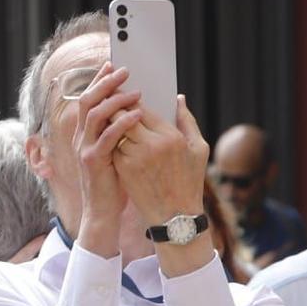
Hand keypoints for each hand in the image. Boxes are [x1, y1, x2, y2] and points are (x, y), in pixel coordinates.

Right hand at [71, 65, 143, 255]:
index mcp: (85, 135)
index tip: (112, 66)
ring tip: (135, 91)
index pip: (88, 100)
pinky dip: (122, 123)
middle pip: (87, 101)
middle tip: (125, 70)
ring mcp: (84, 149)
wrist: (102, 211)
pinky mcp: (93, 161)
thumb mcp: (115, 152)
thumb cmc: (113, 183)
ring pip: (94, 114)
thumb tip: (134, 110)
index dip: (98, 81)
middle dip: (106, 82)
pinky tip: (137, 115)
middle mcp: (80, 138)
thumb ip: (119, 132)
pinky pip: (107, 136)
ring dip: (115, 99)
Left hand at [113, 95, 210, 227]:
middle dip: (115, 104)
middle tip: (110, 96)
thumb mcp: (198, 149)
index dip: (130, 97)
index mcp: (170, 137)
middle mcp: (150, 146)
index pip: (142, 108)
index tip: (125, 90)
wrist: (174, 215)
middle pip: (123, 115)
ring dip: (109, 120)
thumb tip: (178, 98)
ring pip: (113, 130)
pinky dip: (110, 138)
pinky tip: (110, 133)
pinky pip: (112, 147)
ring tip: (107, 112)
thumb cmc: (190, 180)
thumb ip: (187, 121)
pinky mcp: (123, 169)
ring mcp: (133, 158)